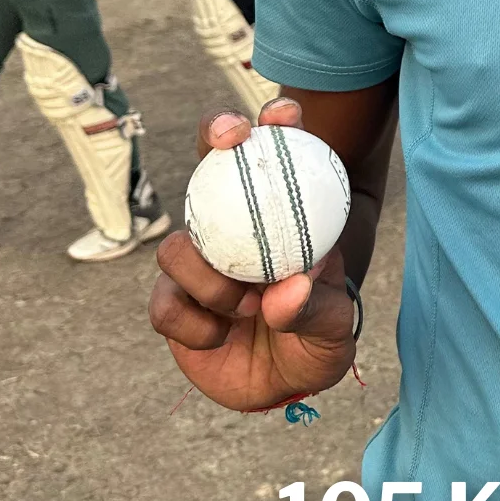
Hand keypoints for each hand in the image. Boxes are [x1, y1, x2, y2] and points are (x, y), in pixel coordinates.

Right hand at [149, 98, 355, 411]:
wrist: (287, 385)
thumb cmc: (318, 338)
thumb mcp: (334, 325)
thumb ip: (315, 305)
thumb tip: (289, 287)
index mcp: (280, 217)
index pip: (276, 155)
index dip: (275, 123)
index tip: (282, 115)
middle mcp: (232, 228)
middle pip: (209, 162)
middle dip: (214, 132)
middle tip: (229, 138)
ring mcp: (198, 264)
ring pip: (176, 247)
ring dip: (210, 279)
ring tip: (245, 305)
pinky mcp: (172, 305)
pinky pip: (165, 304)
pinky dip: (194, 324)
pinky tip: (220, 335)